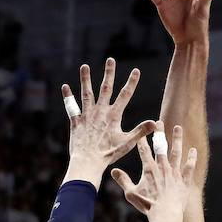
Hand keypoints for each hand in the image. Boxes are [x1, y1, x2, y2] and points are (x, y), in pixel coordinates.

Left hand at [62, 58, 155, 187]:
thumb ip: (141, 131)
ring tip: (84, 66)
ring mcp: (87, 115)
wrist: (88, 161)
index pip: (125, 95)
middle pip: (106, 88)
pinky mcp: (76, 121)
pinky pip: (71, 107)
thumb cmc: (108, 154)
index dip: (132, 82)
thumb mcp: (127, 142)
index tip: (136, 70)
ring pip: (87, 93)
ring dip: (86, 79)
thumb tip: (156, 123)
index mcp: (114, 115)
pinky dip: (68, 97)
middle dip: (109, 73)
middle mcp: (100, 111)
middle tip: (110, 60)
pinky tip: (65, 86)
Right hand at [111, 122, 196, 221]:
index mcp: (148, 169)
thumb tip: (113, 171)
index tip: (142, 131)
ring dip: (177, 139)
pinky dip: (191, 158)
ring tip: (178, 127)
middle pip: (161, 146)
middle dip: (159, 133)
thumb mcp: (131, 193)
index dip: (142, 139)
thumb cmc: (147, 205)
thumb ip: (123, 180)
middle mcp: (162, 167)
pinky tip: (192, 149)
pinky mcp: (184, 180)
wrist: (165, 215)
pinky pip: (189, 166)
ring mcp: (174, 172)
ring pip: (176, 152)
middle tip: (159, 122)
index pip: (144, 150)